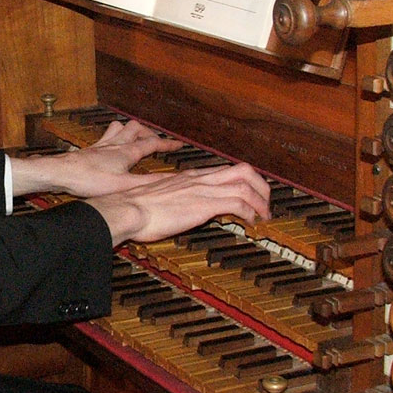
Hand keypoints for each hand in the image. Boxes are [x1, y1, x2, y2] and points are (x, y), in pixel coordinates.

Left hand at [8, 120, 180, 197]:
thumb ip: (147, 182)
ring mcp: (101, 145)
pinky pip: (105, 137)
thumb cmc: (89, 179)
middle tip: (156, 140)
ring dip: (129, 130)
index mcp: (127, 151)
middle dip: (148, 133)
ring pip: (119, 128)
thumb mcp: (124, 184)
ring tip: (135, 137)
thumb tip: (171, 180)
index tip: (179, 144)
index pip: (153, 143)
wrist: (61, 174)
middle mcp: (115, 144)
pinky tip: (110, 147)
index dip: (168, 143)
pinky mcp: (89, 150)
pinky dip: (113, 138)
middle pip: (136, 129)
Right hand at [83, 162, 273, 247]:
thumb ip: (176, 200)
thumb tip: (182, 210)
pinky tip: (251, 222)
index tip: (252, 196)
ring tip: (264, 216)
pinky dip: (250, 212)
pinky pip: (237, 203)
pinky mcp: (203, 204)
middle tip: (266, 204)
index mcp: (190, 177)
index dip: (246, 181)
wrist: (126, 210)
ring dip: (261, 202)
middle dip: (262, 186)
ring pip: (246, 185)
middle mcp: (199, 179)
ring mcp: (202, 190)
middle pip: (244, 170)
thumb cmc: (136, 208)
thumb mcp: (161, 199)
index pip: (226, 171)